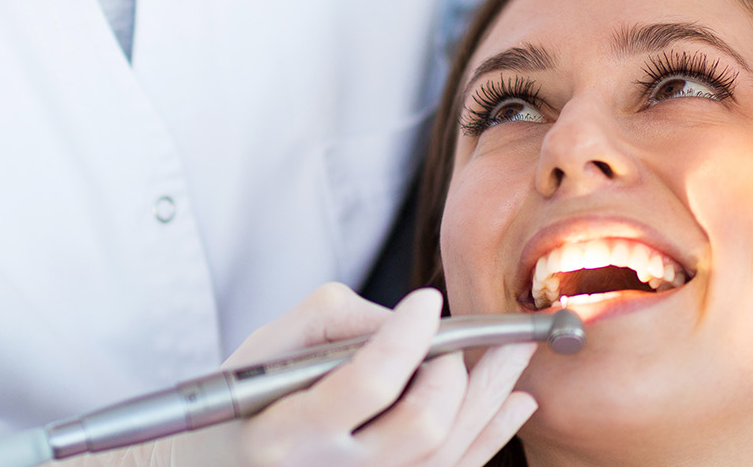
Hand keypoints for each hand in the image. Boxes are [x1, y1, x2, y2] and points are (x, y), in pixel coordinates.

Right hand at [162, 284, 537, 466]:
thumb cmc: (238, 406)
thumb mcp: (262, 351)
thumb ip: (333, 323)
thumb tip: (410, 323)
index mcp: (284, 435)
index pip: (368, 384)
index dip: (407, 337)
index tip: (426, 300)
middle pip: (422, 423)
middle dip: (452, 370)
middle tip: (451, 338)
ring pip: (451, 451)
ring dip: (491, 396)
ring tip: (515, 352)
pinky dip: (491, 435)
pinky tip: (514, 402)